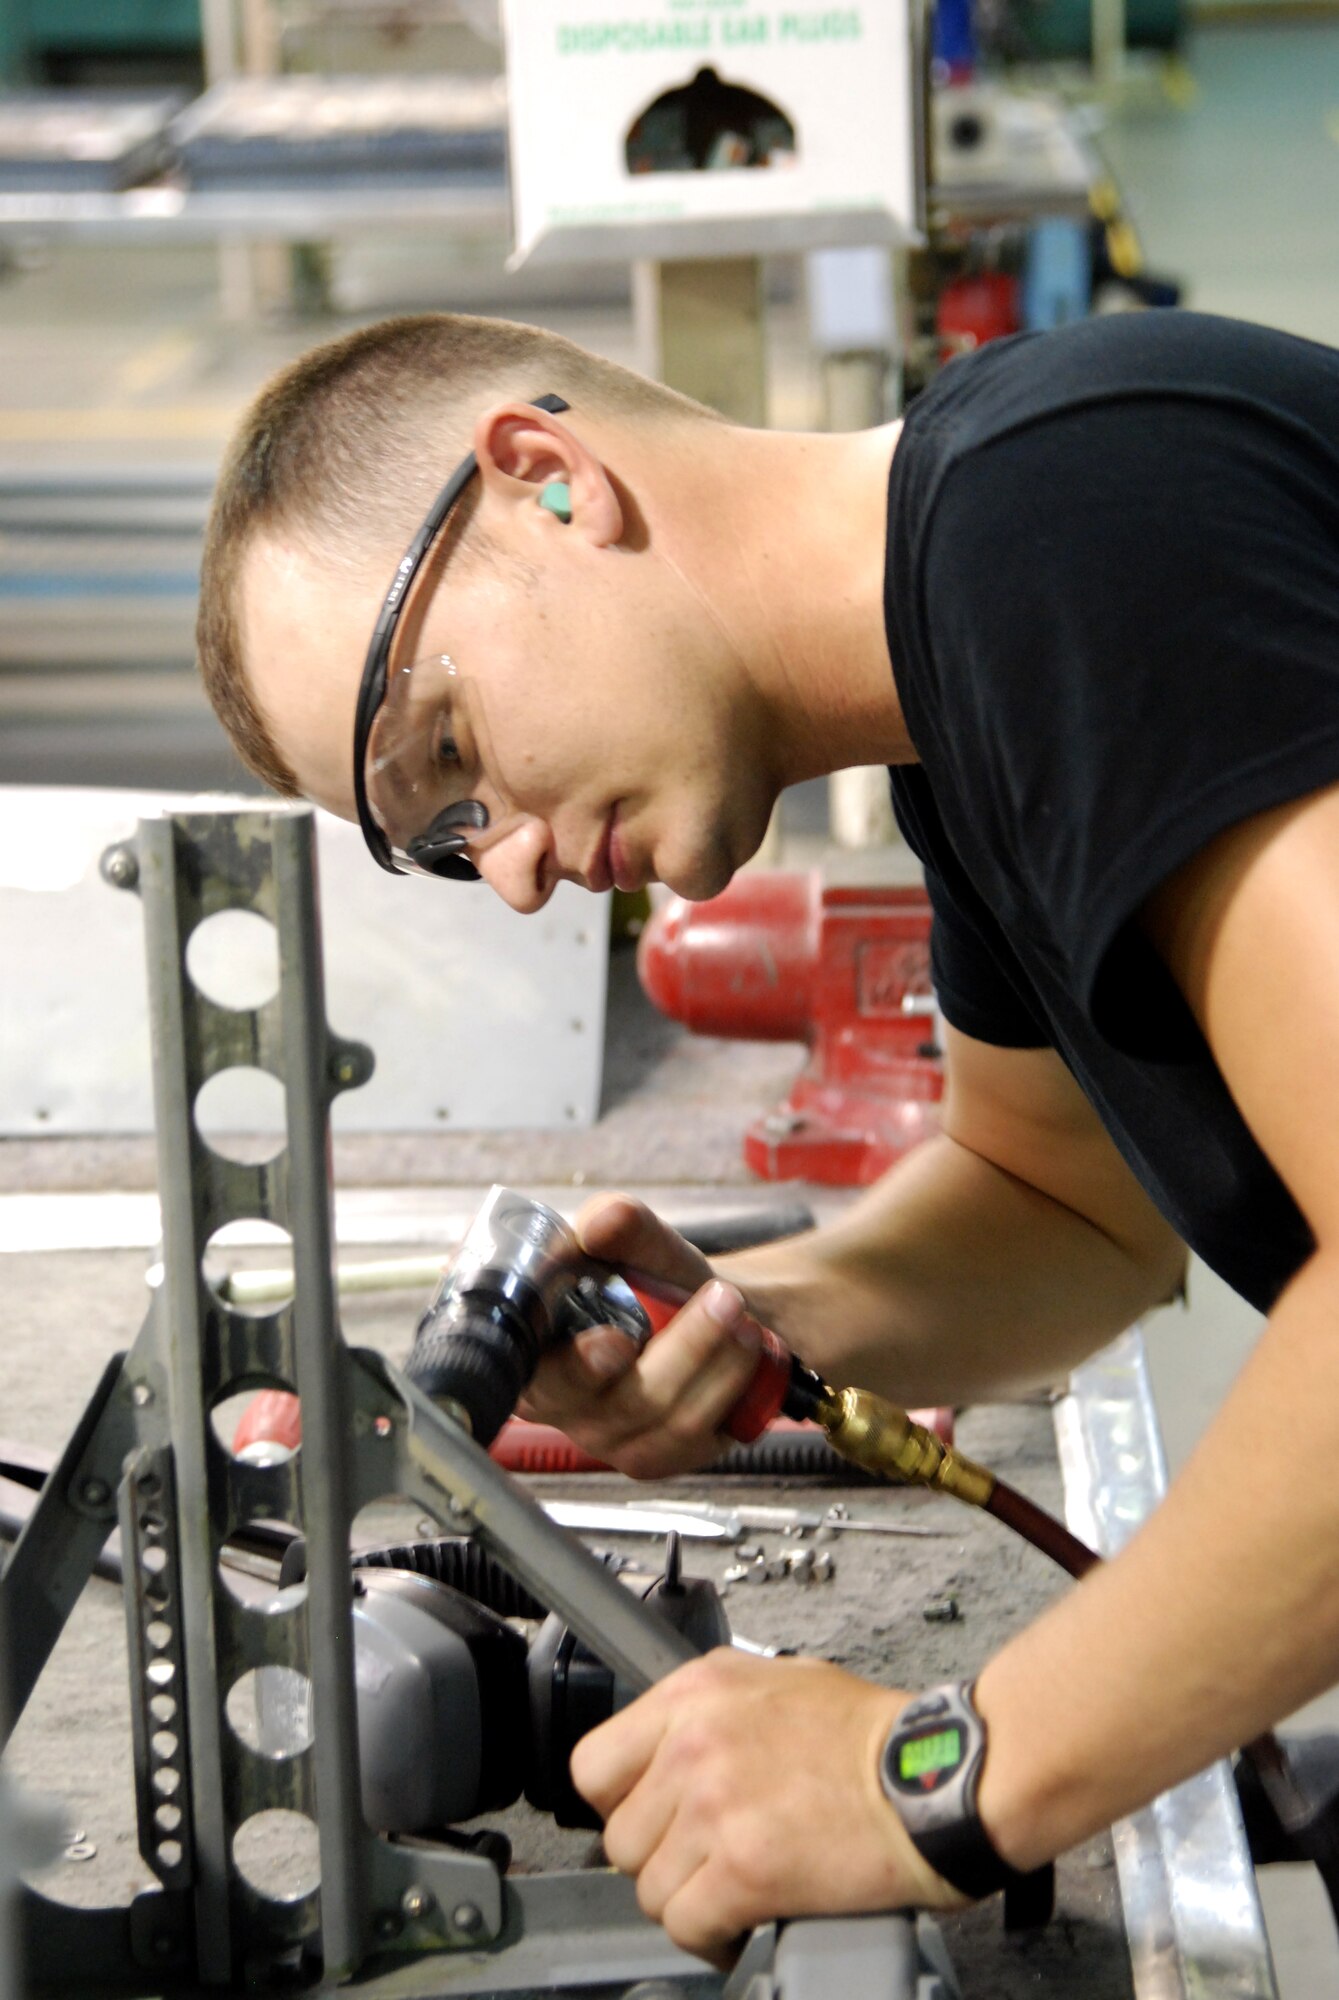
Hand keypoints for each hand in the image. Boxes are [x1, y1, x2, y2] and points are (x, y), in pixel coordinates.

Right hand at [517, 1193, 768, 1476]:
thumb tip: (603, 1222)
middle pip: (622, 1402)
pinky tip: (746, 1348)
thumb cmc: (647, 1283)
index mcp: (539, 1360)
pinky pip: (703, 1434)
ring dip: (720, 1358)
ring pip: (672, 1418)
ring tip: (742, 1310)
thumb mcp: (637, 1244)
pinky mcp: (665, 1456)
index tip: (617, 1340)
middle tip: (723, 1299)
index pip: (541, 1376)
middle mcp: (571, 1411)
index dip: (576, 1366)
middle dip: (682, 1350)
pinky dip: (733, 1384)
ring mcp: (618, 1442)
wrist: (696, 1313)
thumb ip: (620, 1225)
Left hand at [571, 1649, 967, 1966]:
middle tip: (704, 1862)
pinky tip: (746, 1922)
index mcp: (696, 1692)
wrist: (933, 1778)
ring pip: (649, 1888)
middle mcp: (692, 1743)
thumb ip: (713, 1707)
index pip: (594, 1765)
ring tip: (731, 1893)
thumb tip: (675, 1740)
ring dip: (689, 1901)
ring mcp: (714, 1806)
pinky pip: (686, 1925)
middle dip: (662, 1860)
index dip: (621, 1804)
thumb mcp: (777, 1680)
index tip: (651, 1820)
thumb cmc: (872, 1735)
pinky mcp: (743, 1868)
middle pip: (621, 1837)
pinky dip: (713, 1937)